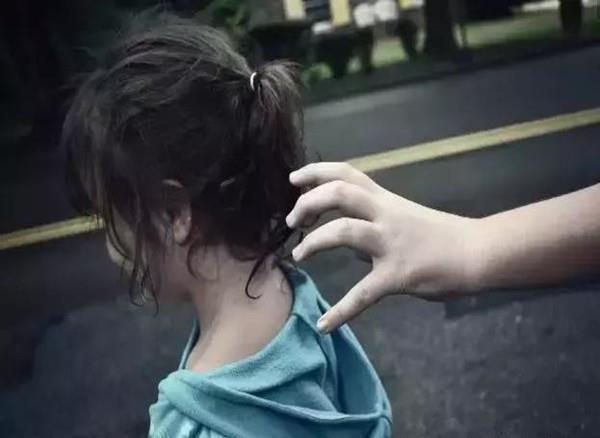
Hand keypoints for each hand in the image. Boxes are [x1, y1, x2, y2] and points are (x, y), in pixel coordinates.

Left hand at [286, 163, 480, 332]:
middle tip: (293, 222)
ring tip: (299, 256)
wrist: (478, 252)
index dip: (316, 172)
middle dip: (307, 203)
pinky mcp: (399, 275)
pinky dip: (340, 311)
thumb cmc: (441, 236)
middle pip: (339, 193)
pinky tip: (324, 325)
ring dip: (314, 243)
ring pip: (345, 231)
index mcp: (385, 200)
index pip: (346, 173)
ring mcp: (391, 243)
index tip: (293, 178)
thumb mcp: (404, 218)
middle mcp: (385, 215)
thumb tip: (347, 239)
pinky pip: (363, 294)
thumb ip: (373, 225)